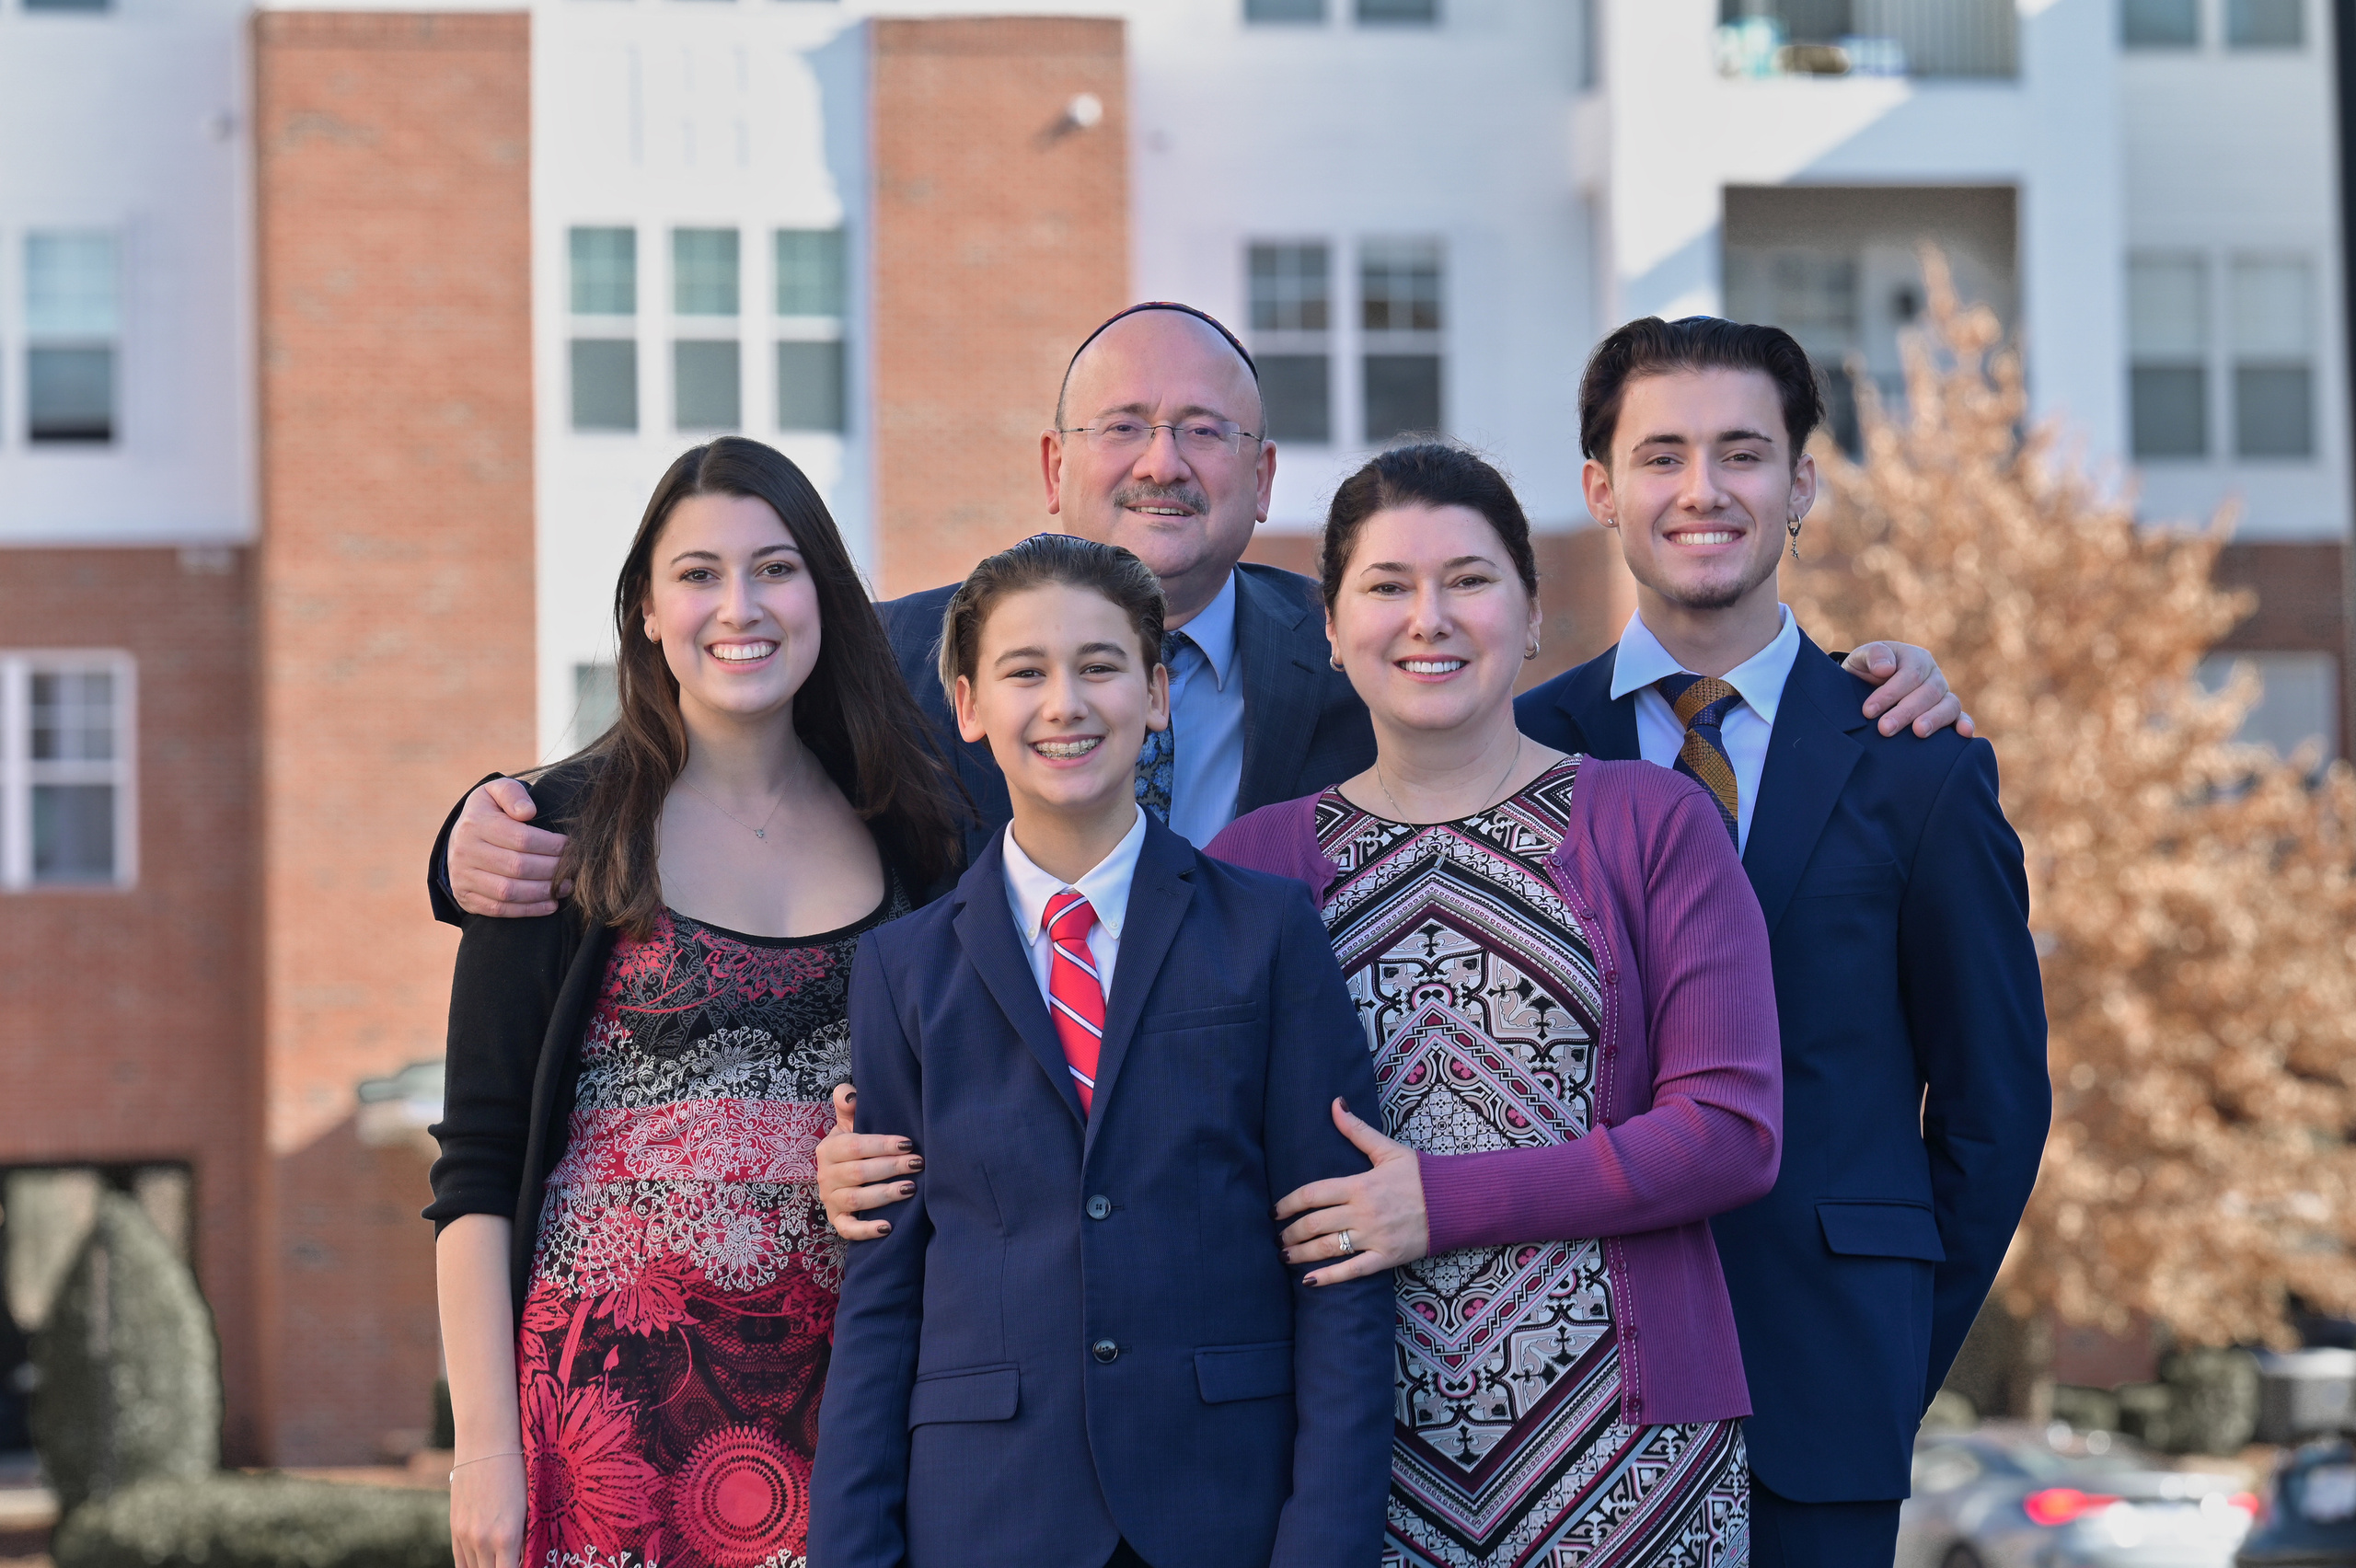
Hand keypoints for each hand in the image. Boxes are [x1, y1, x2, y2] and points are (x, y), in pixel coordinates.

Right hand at [448, 1450, 525, 1567]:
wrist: (486, 1447)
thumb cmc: (516, 1473)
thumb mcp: (526, 1508)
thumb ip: (522, 1538)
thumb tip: (521, 1559)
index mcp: (507, 1537)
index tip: (523, 1565)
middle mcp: (484, 1541)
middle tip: (512, 1562)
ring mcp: (466, 1535)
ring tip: (498, 1561)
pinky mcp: (455, 1528)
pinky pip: (460, 1560)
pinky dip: (472, 1565)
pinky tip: (482, 1562)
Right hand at [451, 778, 570, 917]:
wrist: (459, 836)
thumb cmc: (490, 812)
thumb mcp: (496, 791)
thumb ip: (513, 794)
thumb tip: (528, 811)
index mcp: (476, 823)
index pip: (521, 839)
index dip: (551, 845)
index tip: (571, 846)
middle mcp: (465, 851)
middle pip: (517, 866)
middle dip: (551, 870)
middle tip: (573, 869)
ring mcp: (463, 877)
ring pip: (508, 891)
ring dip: (543, 892)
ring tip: (566, 887)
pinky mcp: (466, 897)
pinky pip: (499, 909)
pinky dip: (528, 910)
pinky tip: (550, 904)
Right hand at [819, 1084, 920, 1240]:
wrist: (846, 1173)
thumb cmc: (855, 1145)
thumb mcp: (849, 1122)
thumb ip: (847, 1103)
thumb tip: (849, 1095)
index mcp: (828, 1149)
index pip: (854, 1146)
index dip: (882, 1145)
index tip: (909, 1143)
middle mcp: (825, 1175)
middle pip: (858, 1173)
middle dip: (891, 1168)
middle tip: (918, 1164)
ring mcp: (830, 1200)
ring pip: (856, 1200)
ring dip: (885, 1195)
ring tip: (911, 1188)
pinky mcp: (837, 1221)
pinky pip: (848, 1229)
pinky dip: (866, 1231)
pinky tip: (888, 1227)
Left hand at [1273, 1099, 1425, 1286]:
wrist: (1457, 1201)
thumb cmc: (1422, 1175)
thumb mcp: (1388, 1149)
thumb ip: (1357, 1129)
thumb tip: (1335, 1104)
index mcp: (1359, 1184)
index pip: (1312, 1194)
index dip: (1287, 1203)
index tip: (1275, 1211)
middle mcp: (1363, 1212)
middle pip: (1314, 1223)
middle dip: (1290, 1232)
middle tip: (1278, 1236)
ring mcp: (1374, 1237)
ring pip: (1327, 1247)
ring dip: (1300, 1253)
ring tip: (1284, 1255)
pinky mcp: (1386, 1257)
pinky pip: (1352, 1270)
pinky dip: (1328, 1278)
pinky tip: (1308, 1281)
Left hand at [1845, 642, 1975, 738]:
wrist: (1865, 689)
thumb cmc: (1865, 672)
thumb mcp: (1861, 658)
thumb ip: (1872, 655)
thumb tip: (1886, 669)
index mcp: (1916, 658)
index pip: (1909, 675)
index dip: (1890, 693)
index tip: (1868, 711)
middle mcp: (1934, 676)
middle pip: (1928, 692)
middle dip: (1906, 712)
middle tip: (1885, 728)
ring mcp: (1943, 696)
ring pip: (1948, 705)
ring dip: (1934, 719)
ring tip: (1918, 732)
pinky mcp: (1947, 714)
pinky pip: (1960, 717)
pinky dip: (1964, 724)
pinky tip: (1964, 733)